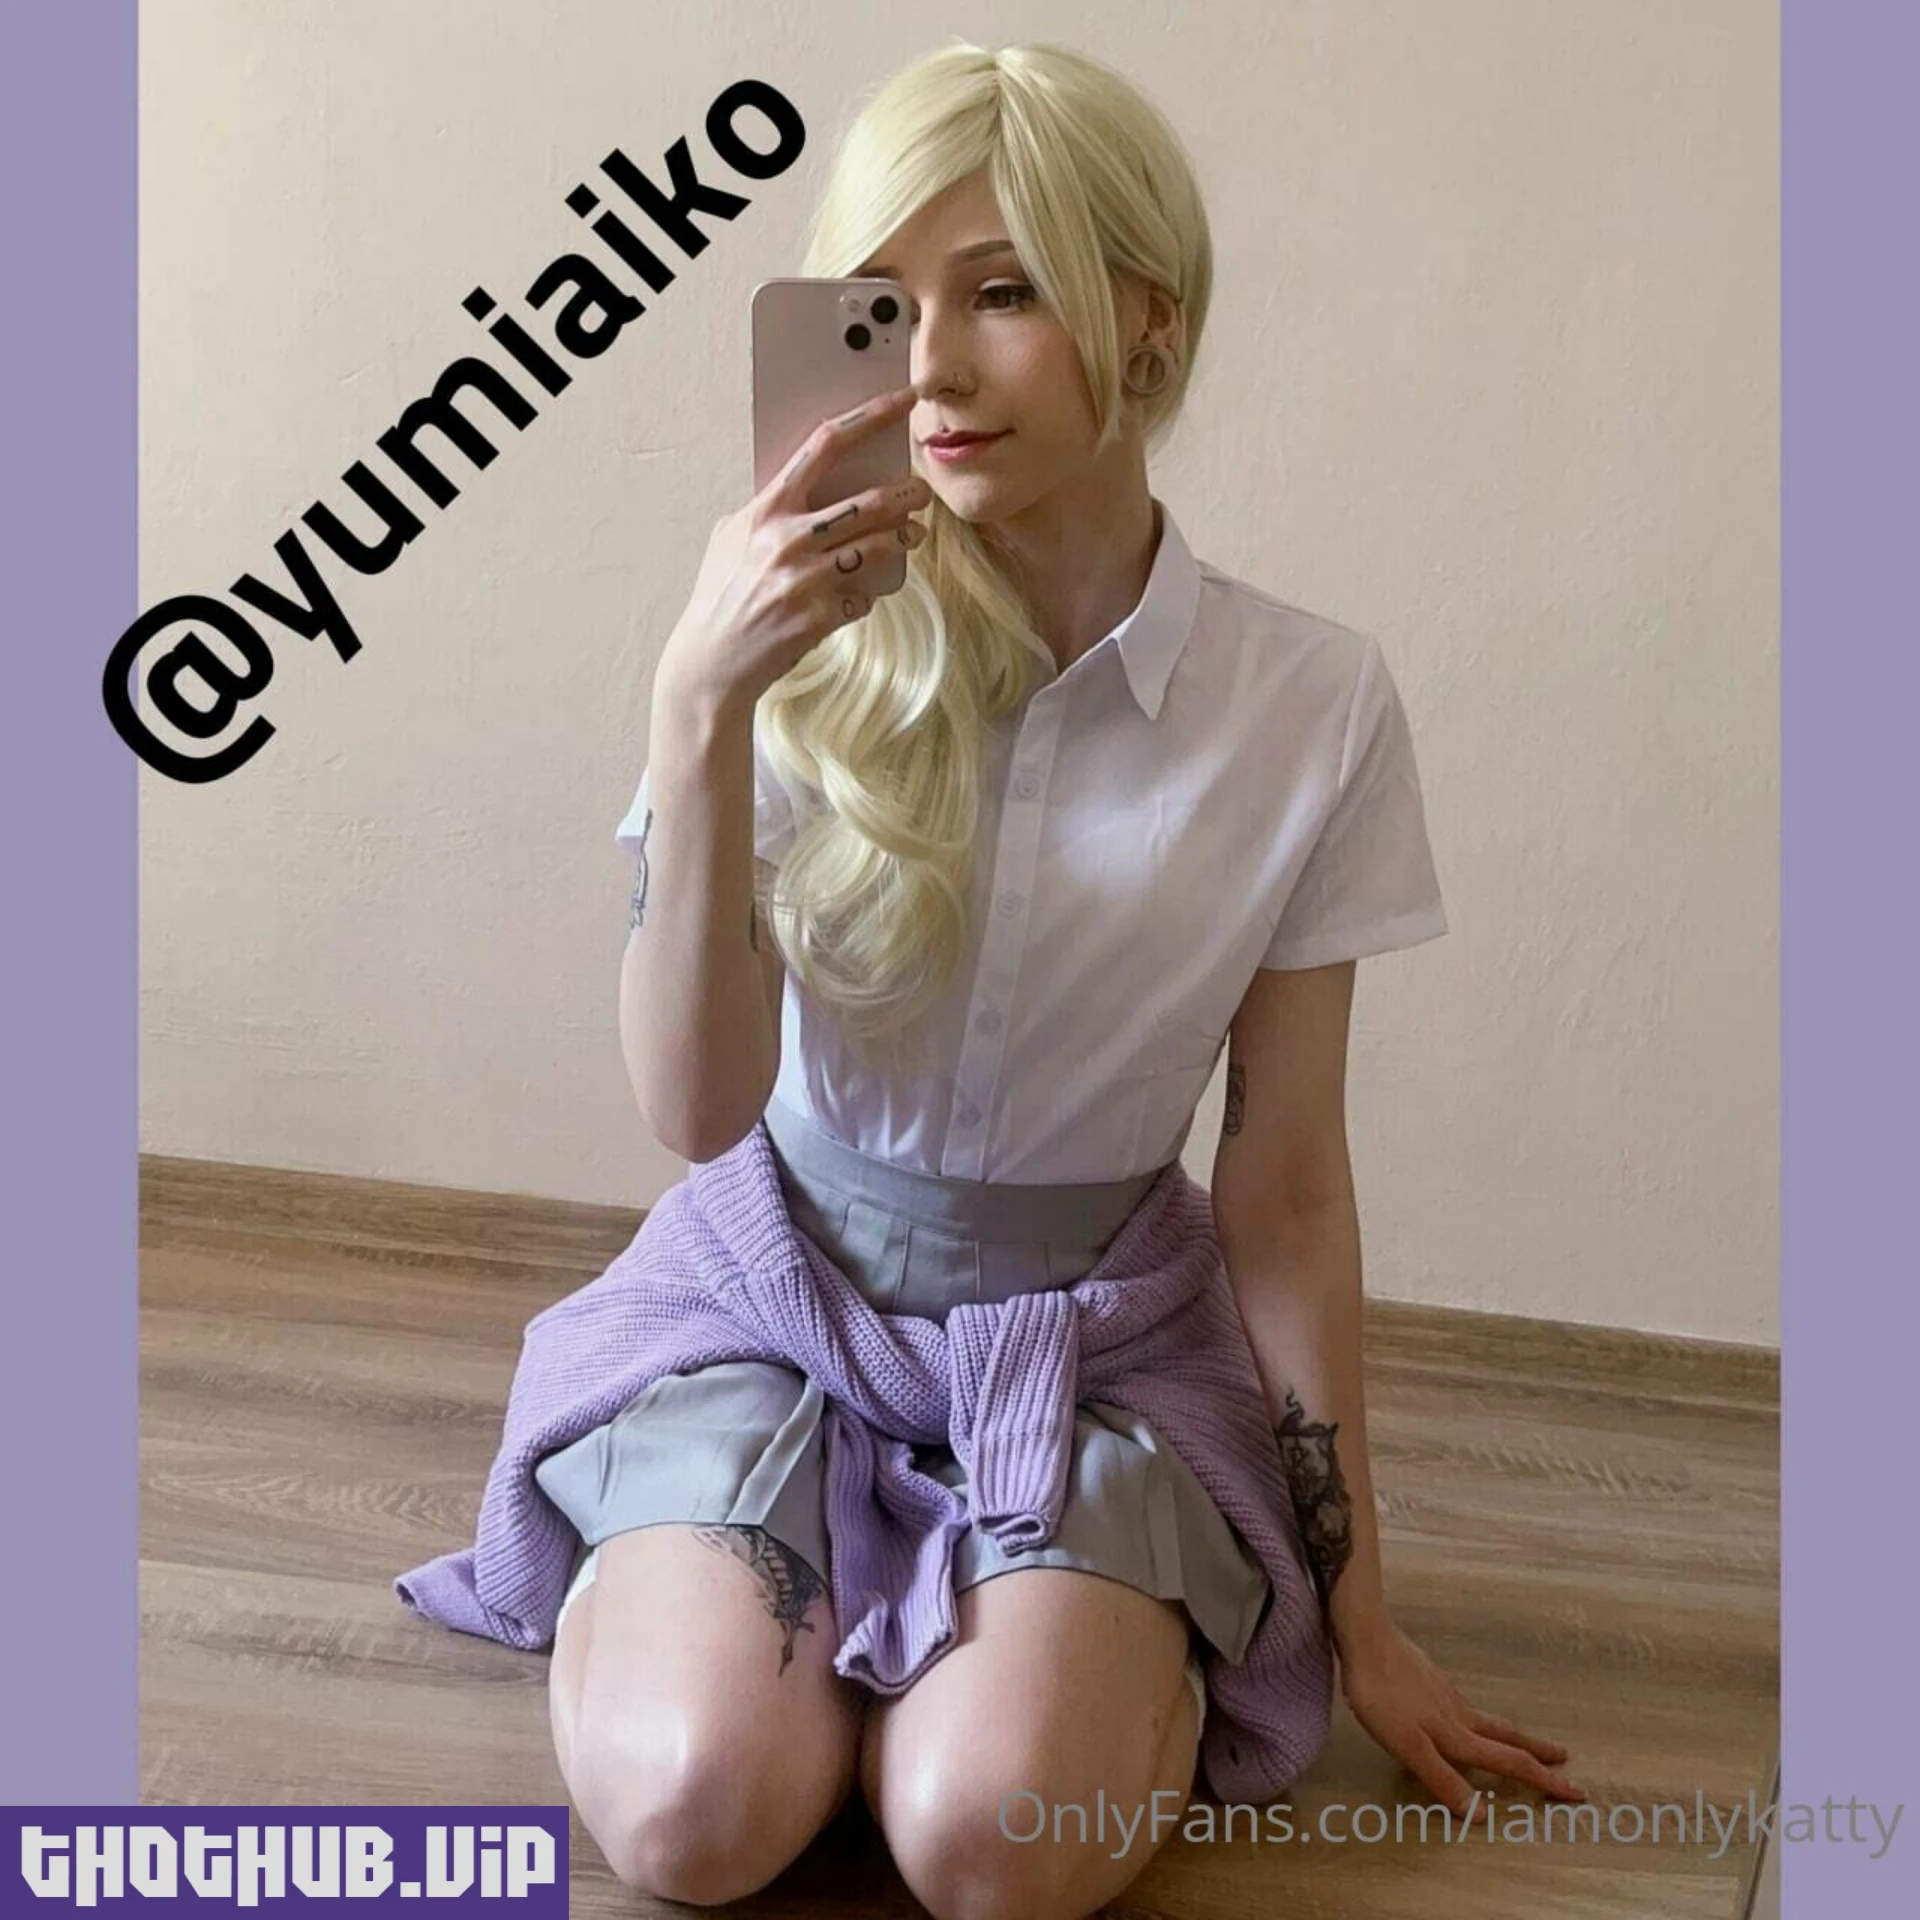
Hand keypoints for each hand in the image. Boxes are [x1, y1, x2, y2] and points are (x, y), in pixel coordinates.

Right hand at [661, 385, 930, 714]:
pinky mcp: (820, 617)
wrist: (712, 662)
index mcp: (767, 509)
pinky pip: (863, 597)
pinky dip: (866, 594)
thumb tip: (804, 487)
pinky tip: (858, 595)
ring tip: (913, 536)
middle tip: (923, 494)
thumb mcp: (730, 538)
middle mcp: (788, 539)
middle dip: (908, 494)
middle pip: (870, 502)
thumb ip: (767, 510)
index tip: (903, 400)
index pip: (825, 444)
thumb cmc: (720, 596)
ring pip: (879, 547)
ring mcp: (806, 579)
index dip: (871, 416)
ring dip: (905, 539)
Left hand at [1339, 1616, 1586, 1821]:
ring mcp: (1445, 1692)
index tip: (1574, 1792)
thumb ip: (1443, 1780)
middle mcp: (1459, 1713)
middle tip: (1565, 1759)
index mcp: (1457, 1735)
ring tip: (1522, 1740)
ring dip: (1510, 1733)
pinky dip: (1476, 1715)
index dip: (1542, 1780)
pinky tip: (1465, 1713)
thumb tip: (1481, 1815)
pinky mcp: (1429, 1676)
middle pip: (1507, 1736)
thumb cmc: (1382, 1696)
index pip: (1509, 1763)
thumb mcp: (1409, 1747)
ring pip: (1487, 1718)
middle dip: (1537, 1752)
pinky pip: (1462, 1702)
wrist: (1366, 1638)